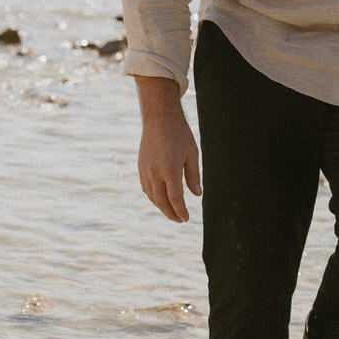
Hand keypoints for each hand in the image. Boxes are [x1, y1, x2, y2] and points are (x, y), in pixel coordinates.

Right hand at [135, 76, 200, 222]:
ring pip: (152, 197)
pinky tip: (162, 198)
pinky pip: (146, 188)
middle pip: (162, 202)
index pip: (175, 198)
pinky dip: (154, 197)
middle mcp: (155, 172)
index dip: (181, 211)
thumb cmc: (180, 135)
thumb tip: (196, 195)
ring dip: (162, 207)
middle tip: (179, 220)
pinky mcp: (141, 168)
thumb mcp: (192, 154)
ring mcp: (146, 171)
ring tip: (172, 211)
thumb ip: (193, 176)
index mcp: (170, 170)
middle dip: (171, 214)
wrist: (159, 118)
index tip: (186, 218)